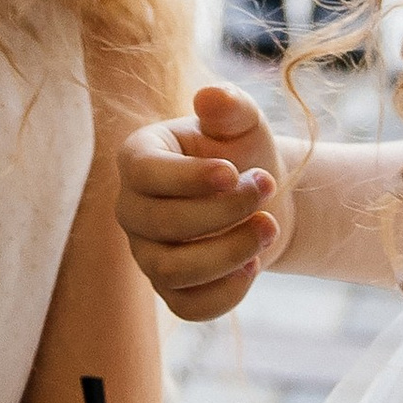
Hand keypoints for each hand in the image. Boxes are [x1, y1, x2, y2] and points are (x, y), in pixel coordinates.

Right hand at [117, 78, 289, 318]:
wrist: (263, 199)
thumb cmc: (244, 153)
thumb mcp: (244, 123)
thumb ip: (231, 107)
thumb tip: (211, 96)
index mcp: (139, 158)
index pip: (143, 173)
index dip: (187, 178)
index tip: (234, 172)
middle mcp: (132, 209)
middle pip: (161, 224)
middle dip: (222, 212)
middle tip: (268, 188)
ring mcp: (147, 254)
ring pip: (173, 270)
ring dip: (229, 253)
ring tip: (269, 227)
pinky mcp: (171, 290)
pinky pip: (189, 306)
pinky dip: (227, 292)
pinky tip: (254, 264)